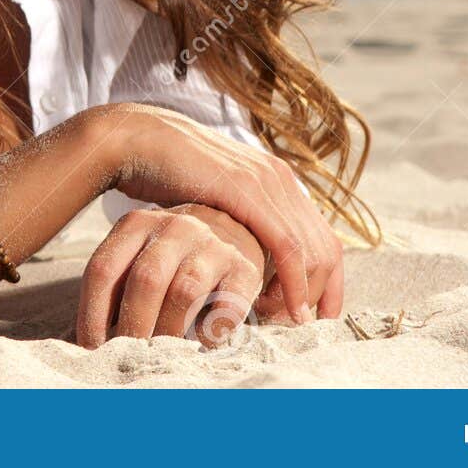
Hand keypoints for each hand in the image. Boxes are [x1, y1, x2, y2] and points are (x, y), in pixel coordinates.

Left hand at [76, 204, 263, 348]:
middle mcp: (175, 226)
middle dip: (132, 327)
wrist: (234, 231)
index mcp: (136, 224)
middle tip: (127, 357)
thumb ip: (116, 288)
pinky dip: (211, 332)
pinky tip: (200, 345)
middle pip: (145, 279)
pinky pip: (228, 304)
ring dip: (169, 331)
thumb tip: (87, 345)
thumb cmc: (171, 260)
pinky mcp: (245, 268)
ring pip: (185, 291)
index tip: (90, 350)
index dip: (92, 315)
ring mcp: (213, 244)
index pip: (103, 269)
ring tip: (161, 355)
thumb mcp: (138, 257)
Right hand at [90, 102, 341, 322]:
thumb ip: (238, 223)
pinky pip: (287, 246)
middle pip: (326, 250)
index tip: (317, 317)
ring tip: (275, 319)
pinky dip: (292, 282)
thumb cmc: (169, 177)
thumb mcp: (216, 203)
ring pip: (312, 252)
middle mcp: (282, 180)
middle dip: (318, 295)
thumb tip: (246, 260)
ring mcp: (268, 183)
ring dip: (301, 294)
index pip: (323, 239)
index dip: (327, 283)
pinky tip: (280, 307)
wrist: (140, 141)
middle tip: (292, 326)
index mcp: (278, 181)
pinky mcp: (248, 193)